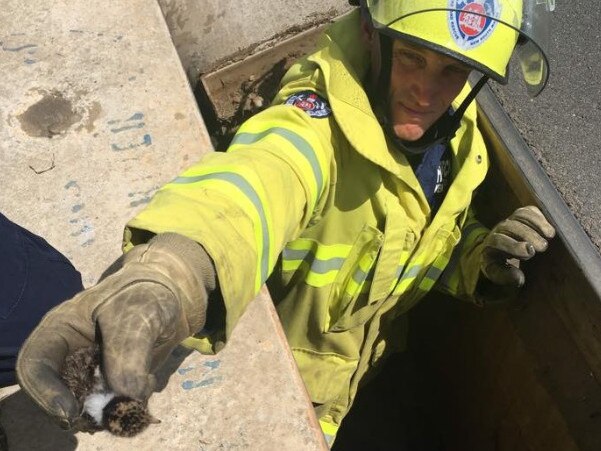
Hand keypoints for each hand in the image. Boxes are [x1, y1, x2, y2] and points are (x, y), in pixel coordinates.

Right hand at [16, 233, 214, 429]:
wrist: (170, 299)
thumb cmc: (145, 295)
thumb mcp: (138, 315)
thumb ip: (128, 353)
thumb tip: (126, 396)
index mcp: (59, 329)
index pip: (34, 366)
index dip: (45, 393)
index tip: (71, 411)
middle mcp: (66, 356)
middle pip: (57, 396)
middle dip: (85, 407)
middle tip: (116, 407)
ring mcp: (86, 373)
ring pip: (85, 407)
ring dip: (111, 408)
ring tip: (142, 383)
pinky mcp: (108, 386)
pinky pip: (109, 408)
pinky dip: (127, 405)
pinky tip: (147, 383)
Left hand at [481, 206, 555, 287]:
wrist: (495, 250)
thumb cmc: (498, 264)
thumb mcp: (497, 274)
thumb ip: (506, 277)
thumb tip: (519, 279)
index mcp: (490, 245)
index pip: (498, 240)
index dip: (514, 246)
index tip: (530, 252)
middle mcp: (498, 230)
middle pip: (511, 226)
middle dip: (528, 235)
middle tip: (543, 247)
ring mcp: (508, 221)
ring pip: (520, 215)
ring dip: (536, 223)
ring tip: (550, 236)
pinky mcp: (518, 215)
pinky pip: (527, 210)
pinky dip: (539, 217)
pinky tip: (549, 229)